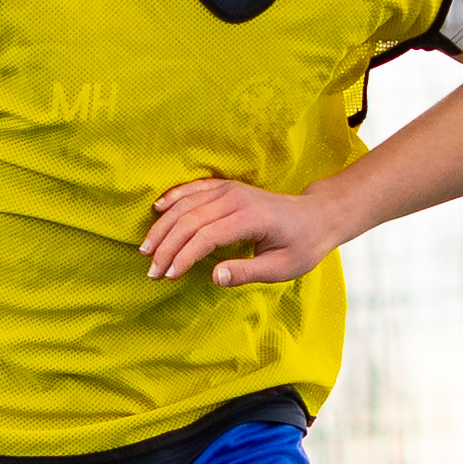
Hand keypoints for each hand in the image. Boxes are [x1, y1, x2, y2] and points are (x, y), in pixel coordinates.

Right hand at [139, 174, 337, 288]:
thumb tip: (213, 276)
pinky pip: (194, 188)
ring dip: (163, 226)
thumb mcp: (282, 268)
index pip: (207, 236)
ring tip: (146, 249)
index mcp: (251, 218)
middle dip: (166, 246)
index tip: (169, 276)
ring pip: (187, 203)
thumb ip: (247, 272)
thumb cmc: (301, 245)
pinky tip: (157, 208)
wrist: (316, 216)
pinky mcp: (227, 187)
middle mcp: (237, 199)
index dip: (184, 256)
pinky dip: (174, 196)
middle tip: (151, 270)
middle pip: (190, 219)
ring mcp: (230, 189)